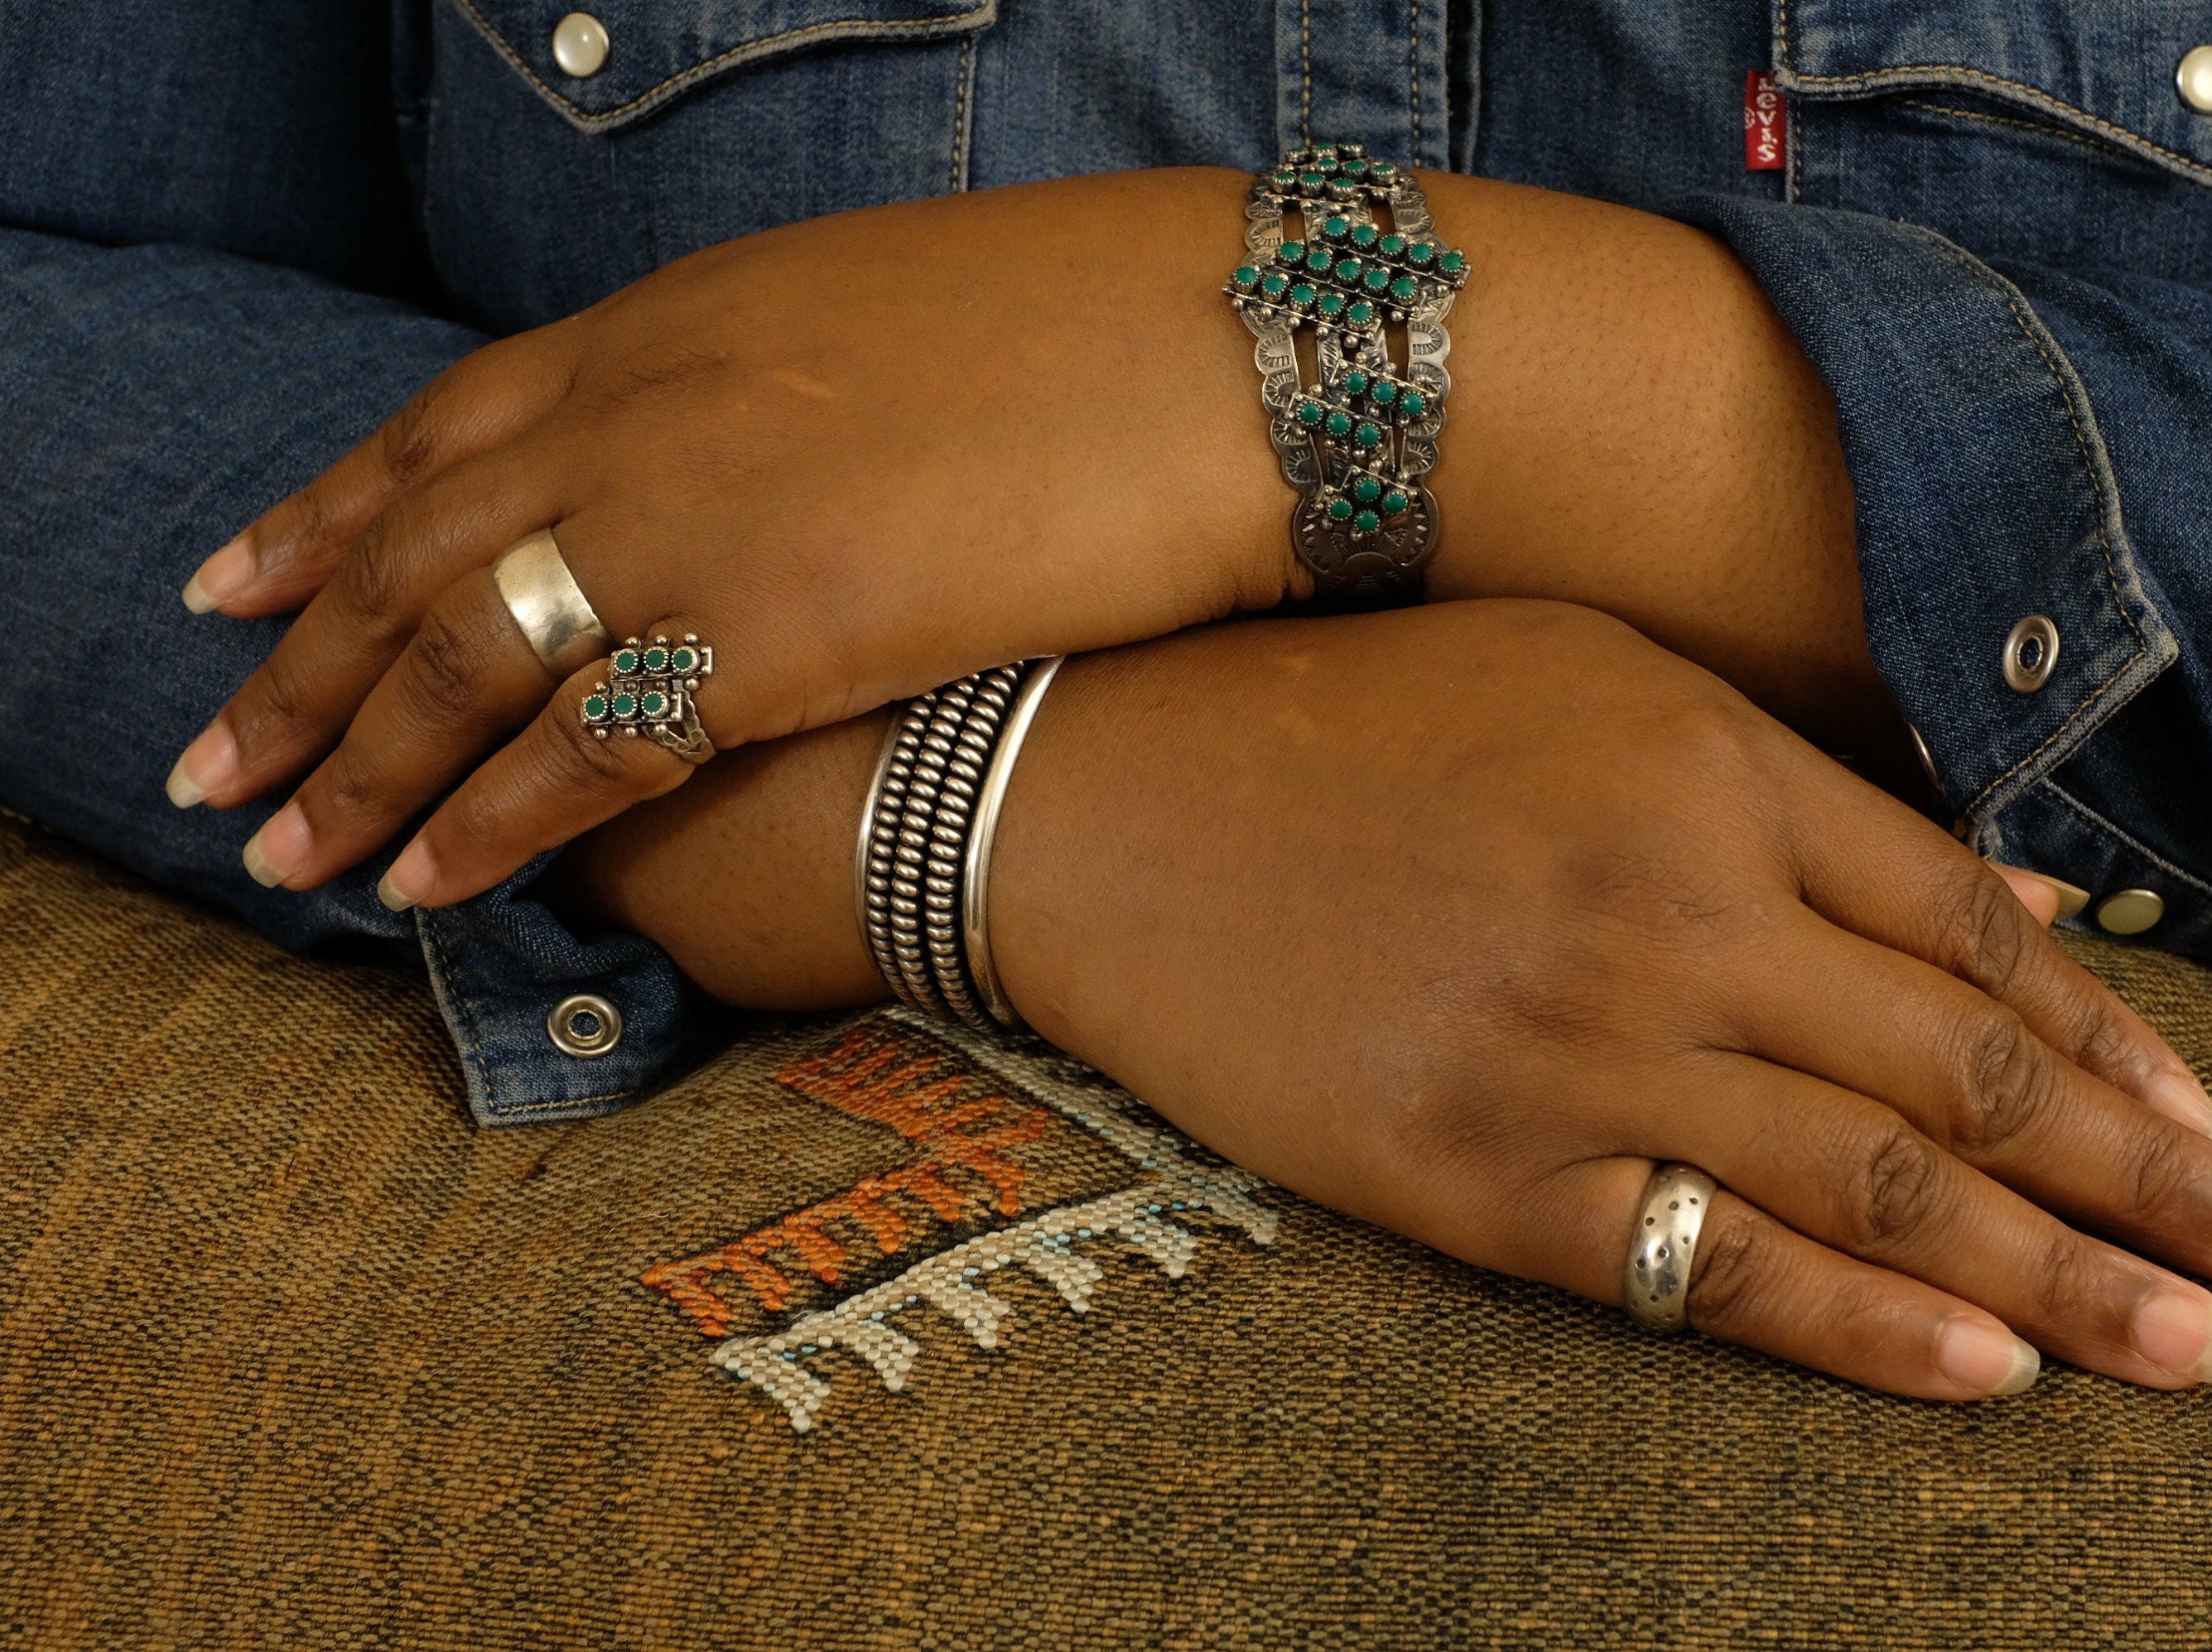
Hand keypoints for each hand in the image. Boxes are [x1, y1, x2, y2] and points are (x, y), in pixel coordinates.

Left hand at [168, 168, 1297, 905]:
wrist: (1225, 352)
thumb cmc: (1096, 330)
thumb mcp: (885, 318)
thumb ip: (770, 386)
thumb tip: (751, 457)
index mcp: (674, 320)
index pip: (443, 425)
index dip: (329, 509)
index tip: (245, 574)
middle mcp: (643, 410)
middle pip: (410, 549)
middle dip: (296, 660)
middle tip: (212, 744)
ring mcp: (694, 518)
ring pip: (456, 660)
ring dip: (352, 761)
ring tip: (272, 847)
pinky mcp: (766, 634)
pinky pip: (578, 752)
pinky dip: (486, 822)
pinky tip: (424, 882)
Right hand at [568, 599, 2211, 1398]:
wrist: (1094, 793)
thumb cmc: (1345, 715)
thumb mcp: (1588, 680)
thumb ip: (1800, 783)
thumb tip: (2009, 894)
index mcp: (1704, 770)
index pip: (1971, 929)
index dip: (2111, 1037)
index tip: (2209, 1117)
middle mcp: (1666, 914)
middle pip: (1959, 1076)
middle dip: (2144, 1177)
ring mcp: (1569, 1052)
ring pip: (1867, 1190)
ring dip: (2056, 1279)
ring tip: (2190, 1345)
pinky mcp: (1468, 1171)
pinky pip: (1700, 1270)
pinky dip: (1856, 1331)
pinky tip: (1983, 1379)